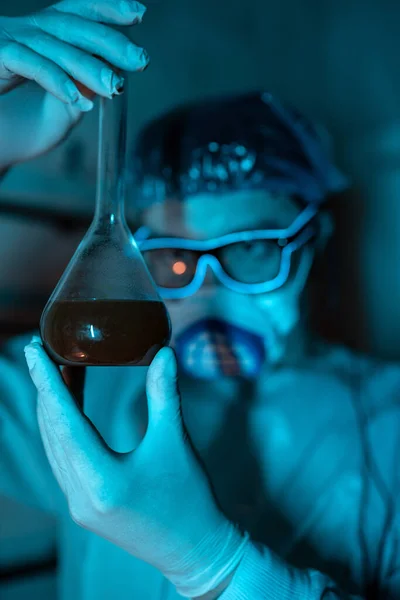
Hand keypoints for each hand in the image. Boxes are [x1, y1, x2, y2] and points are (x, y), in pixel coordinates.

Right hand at [0, 0, 148, 167]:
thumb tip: (110, 79)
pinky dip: (56, 81)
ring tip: (115, 86)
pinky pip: (31, 65)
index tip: (138, 13)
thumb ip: (77, 81)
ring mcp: (9, 39)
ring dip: (89, 68)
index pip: (77, 9)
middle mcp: (26, 28)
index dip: (107, 7)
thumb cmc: (8, 97)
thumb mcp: (50, 87)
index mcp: (40, 28)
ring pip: (55, 47)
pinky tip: (77, 100)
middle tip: (140, 60)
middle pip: (73, 26)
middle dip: (110, 41)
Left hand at [24, 337, 248, 598]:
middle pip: (52, 431)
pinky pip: (62, 460)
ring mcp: (78, 504)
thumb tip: (164, 353)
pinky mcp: (83, 507)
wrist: (194, 549)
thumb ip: (164, 394)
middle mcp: (80, 495)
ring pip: (53, 446)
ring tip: (58, 372)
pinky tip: (70, 408)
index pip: (64, 420)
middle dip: (45, 388)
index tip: (34, 351)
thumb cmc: (188, 496)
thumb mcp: (175, 442)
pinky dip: (62, 429)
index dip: (47, 381)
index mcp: (101, 480)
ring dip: (53, 408)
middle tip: (43, 351)